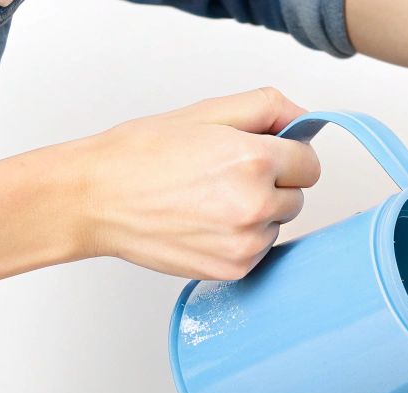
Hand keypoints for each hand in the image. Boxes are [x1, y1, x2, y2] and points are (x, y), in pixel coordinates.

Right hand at [65, 88, 322, 280]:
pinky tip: (204, 222)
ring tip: (208, 199)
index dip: (288, 155)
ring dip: (256, 213)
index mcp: (254, 160)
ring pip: (278, 224)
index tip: (264, 154)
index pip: (310, 163)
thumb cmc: (141, 155)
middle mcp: (255, 205)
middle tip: (224, 175)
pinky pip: (259, 250)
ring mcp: (246, 242)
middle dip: (272, 183)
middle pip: (297, 196)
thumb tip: (303, 118)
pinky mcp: (234, 269)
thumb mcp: (207, 113)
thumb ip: (266, 108)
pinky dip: (240, 238)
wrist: (96, 199)